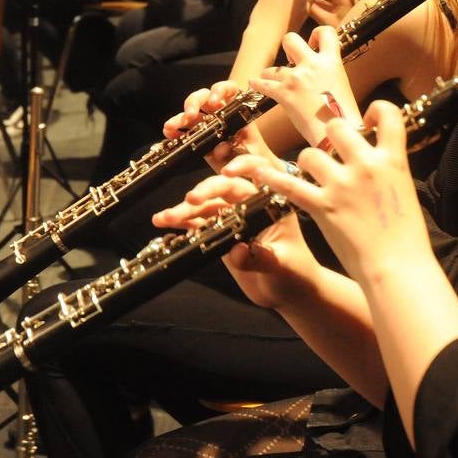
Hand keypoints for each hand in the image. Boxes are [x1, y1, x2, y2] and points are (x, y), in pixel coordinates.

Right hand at [151, 155, 323, 309]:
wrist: (287, 291)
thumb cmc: (294, 273)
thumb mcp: (282, 266)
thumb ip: (261, 258)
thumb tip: (238, 251)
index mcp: (273, 202)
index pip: (260, 173)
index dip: (243, 166)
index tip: (227, 171)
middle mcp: (251, 203)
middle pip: (225, 187)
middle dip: (206, 190)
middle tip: (189, 200)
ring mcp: (233, 216)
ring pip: (207, 205)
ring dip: (185, 209)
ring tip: (163, 218)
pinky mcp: (219, 231)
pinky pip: (198, 222)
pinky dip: (182, 222)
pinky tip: (164, 223)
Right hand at [162, 80, 275, 170]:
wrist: (250, 175)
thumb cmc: (255, 161)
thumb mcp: (253, 156)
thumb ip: (239, 150)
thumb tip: (220, 148)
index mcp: (238, 112)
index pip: (229, 90)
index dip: (220, 90)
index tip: (214, 102)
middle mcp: (221, 114)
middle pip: (204, 97)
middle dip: (194, 102)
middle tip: (190, 115)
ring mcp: (207, 125)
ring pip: (191, 113)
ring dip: (180, 117)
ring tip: (171, 127)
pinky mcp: (197, 137)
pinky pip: (183, 129)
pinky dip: (174, 129)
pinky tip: (169, 133)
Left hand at [247, 27, 360, 146]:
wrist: (336, 131)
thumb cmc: (342, 115)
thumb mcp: (342, 85)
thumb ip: (328, 74)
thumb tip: (318, 76)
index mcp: (331, 62)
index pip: (326, 32)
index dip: (316, 34)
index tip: (312, 44)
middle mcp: (312, 65)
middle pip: (290, 39)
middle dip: (287, 47)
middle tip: (289, 60)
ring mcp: (296, 78)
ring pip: (272, 68)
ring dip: (271, 75)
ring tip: (273, 83)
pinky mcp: (284, 93)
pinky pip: (262, 84)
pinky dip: (257, 84)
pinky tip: (254, 83)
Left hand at [253, 101, 432, 284]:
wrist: (397, 269)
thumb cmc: (405, 236)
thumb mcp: (404, 190)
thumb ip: (388, 169)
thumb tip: (373, 157)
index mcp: (393, 160)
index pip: (388, 114)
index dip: (376, 110)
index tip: (368, 121)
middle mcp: (366, 166)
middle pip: (337, 126)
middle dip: (331, 135)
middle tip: (332, 150)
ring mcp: (342, 185)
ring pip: (310, 153)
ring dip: (308, 161)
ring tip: (312, 173)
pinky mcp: (322, 206)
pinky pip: (289, 184)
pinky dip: (273, 178)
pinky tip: (262, 173)